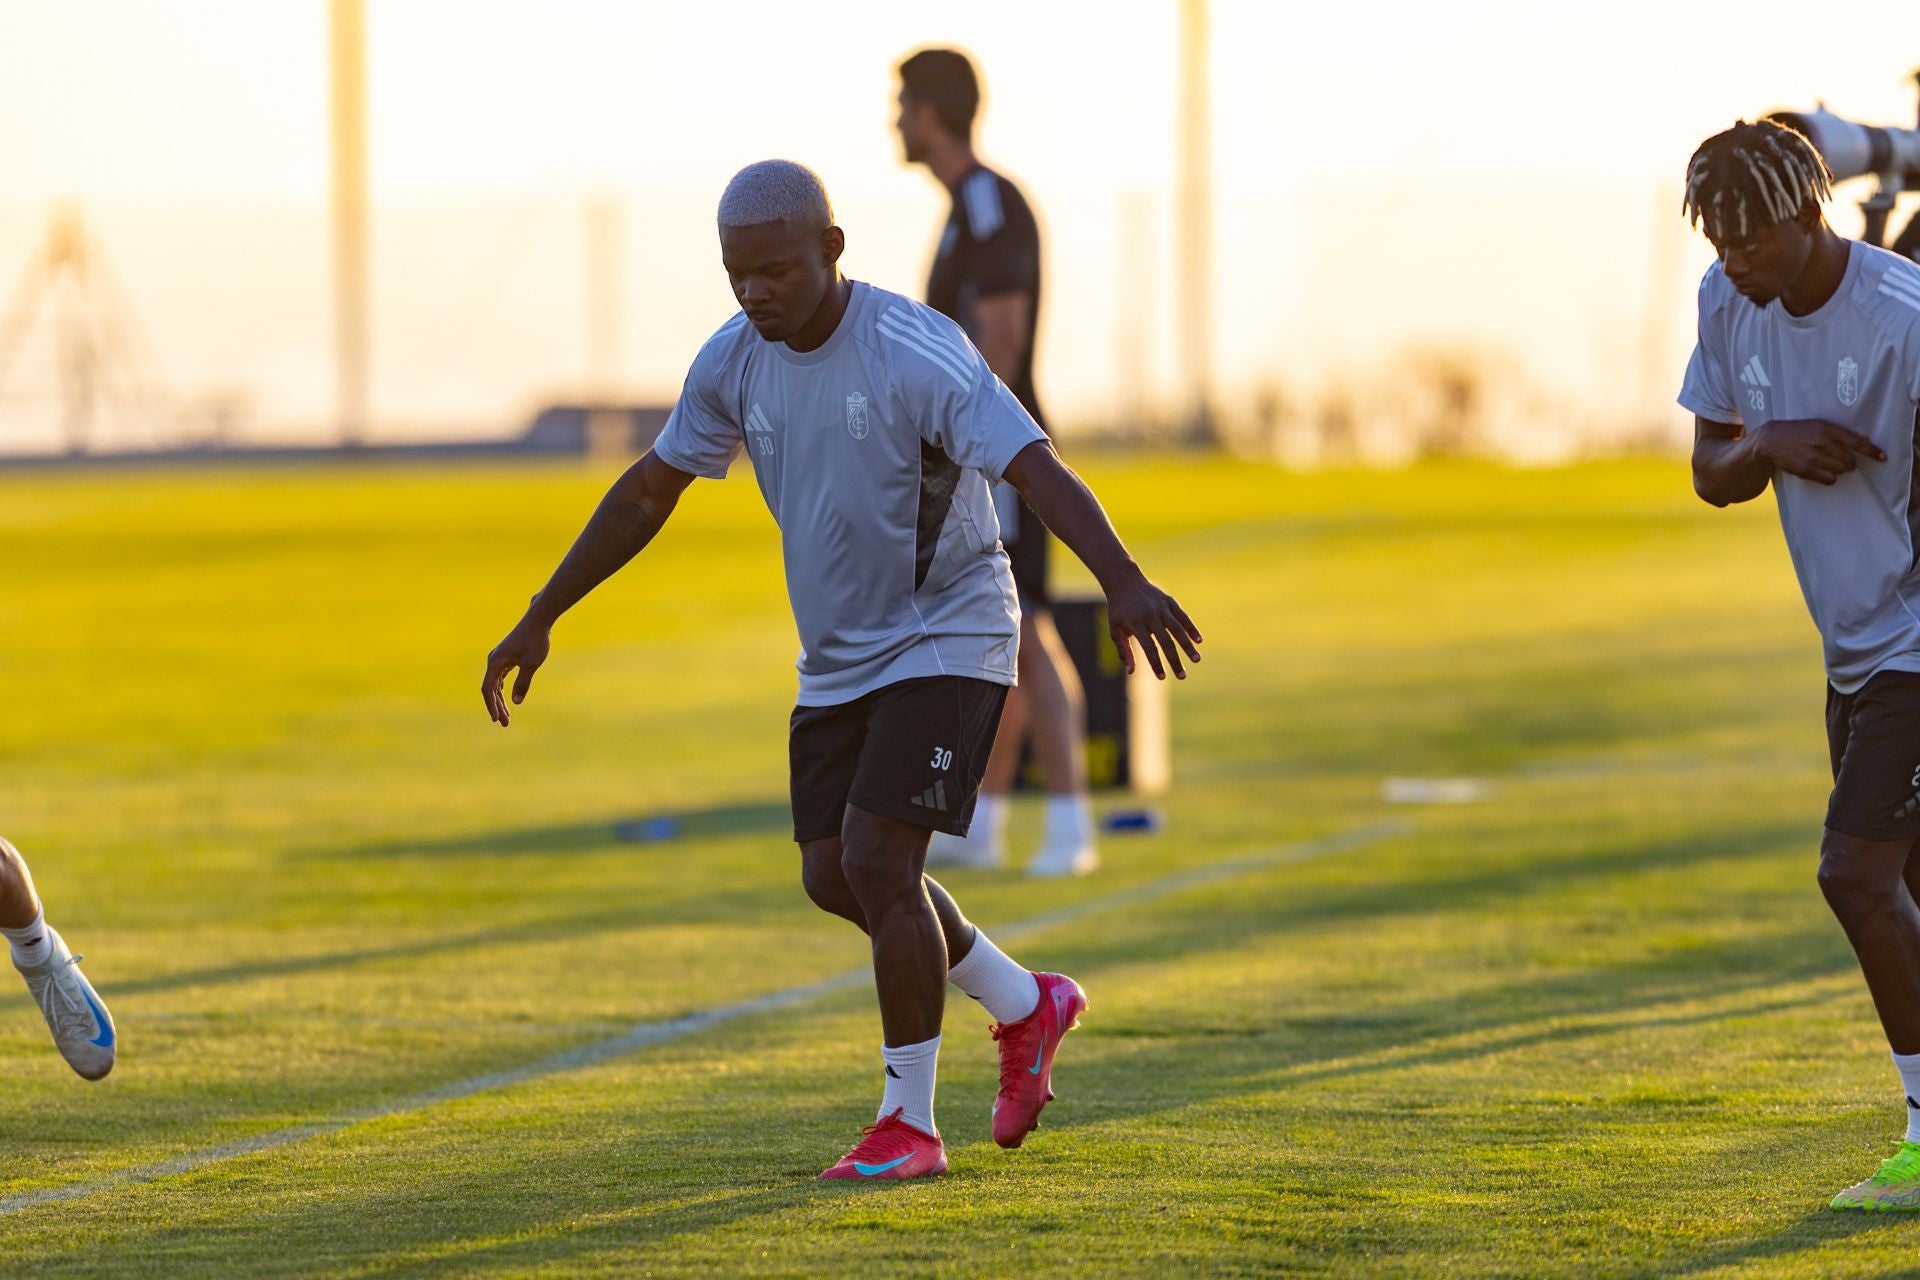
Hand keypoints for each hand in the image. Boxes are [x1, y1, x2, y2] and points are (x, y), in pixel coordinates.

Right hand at [481, 612, 551, 726]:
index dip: (491, 705)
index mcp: (495, 662)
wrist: (538, 620)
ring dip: (500, 700)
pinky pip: (500, 678)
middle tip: (504, 723)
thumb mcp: (531, 663)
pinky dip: (502, 690)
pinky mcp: (506, 658)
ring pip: (495, 684)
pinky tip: (507, 700)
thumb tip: (515, 702)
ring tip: (506, 716)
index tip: (497, 719)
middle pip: (490, 689)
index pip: (488, 689)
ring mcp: (499, 659)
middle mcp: (493, 660)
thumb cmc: (535, 640)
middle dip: (497, 706)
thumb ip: (523, 683)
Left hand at [1103, 568, 1203, 679]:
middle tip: (1182, 676)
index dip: (1156, 664)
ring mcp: (1162, 608)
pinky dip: (1191, 628)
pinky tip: (1199, 640)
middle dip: (1175, 660)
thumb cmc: (1118, 609)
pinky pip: (1182, 617)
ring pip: (1178, 629)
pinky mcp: (1169, 602)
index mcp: (1136, 623)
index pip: (1149, 648)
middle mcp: (1151, 615)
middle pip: (1166, 642)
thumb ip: (1123, 650)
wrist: (1124, 581)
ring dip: (1188, 646)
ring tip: (1196, 660)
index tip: (1162, 677)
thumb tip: (1131, 671)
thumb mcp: (1114, 629)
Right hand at [1753, 419, 1884, 484]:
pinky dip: (1830, 478)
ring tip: (1829, 465)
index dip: (1871, 451)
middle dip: (1850, 463)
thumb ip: (1841, 433)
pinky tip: (1823, 472)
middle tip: (1845, 462)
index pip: (1856, 442)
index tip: (1882, 457)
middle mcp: (1821, 444)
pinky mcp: (1805, 470)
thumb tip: (1865, 439)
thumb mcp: (1819, 426)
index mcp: (1827, 430)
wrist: (1771, 440)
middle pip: (1850, 461)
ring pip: (1840, 471)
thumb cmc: (1798, 431)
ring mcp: (1813, 458)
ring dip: (1839, 470)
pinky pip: (1829, 480)